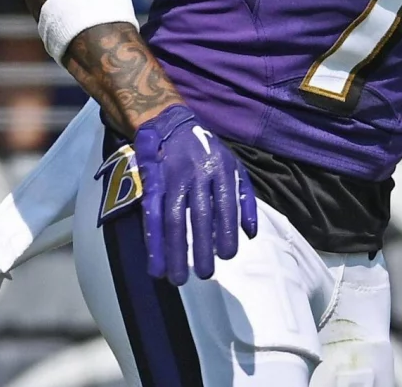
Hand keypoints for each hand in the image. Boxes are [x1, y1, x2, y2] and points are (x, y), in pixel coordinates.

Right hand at [133, 104, 258, 284]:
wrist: (170, 123)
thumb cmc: (208, 151)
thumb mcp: (235, 166)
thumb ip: (245, 199)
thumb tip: (249, 234)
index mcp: (221, 169)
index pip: (225, 206)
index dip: (226, 232)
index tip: (227, 257)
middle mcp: (197, 174)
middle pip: (200, 217)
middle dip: (201, 249)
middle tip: (205, 275)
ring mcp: (172, 178)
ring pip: (174, 220)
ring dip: (175, 252)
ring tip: (177, 279)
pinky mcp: (152, 184)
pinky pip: (152, 217)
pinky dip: (153, 243)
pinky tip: (156, 264)